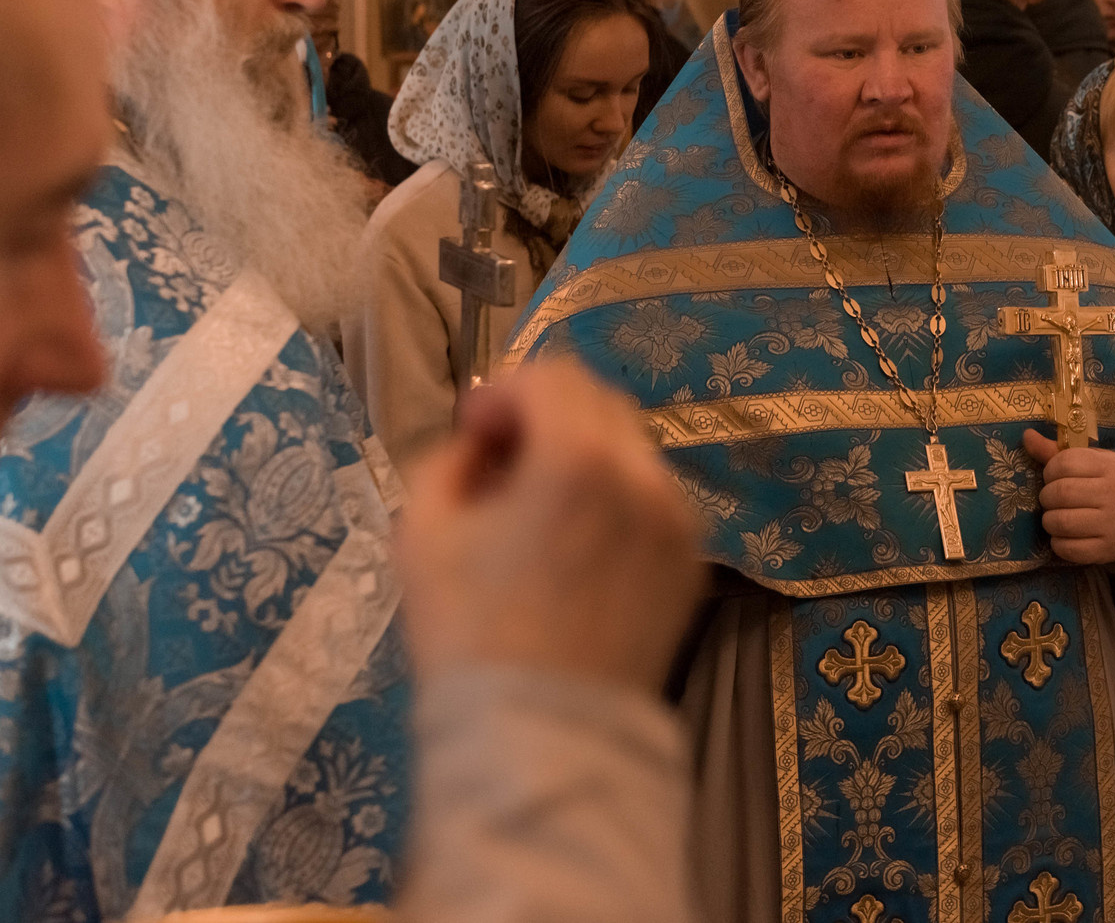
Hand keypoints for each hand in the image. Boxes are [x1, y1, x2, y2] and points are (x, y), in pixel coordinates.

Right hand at [397, 361, 703, 693]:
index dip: (504, 392)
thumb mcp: (422, 533)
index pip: (551, 378)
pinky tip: (576, 547)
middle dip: (547, 418)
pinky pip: (652, 500)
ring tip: (538, 510)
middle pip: (600, 404)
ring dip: (584, 456)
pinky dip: (616, 499)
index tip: (474, 429)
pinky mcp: (691, 561)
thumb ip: (451, 458)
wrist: (540, 736)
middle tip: (502, 463)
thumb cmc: (469, 635)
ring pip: (632, 451)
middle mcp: (644, 476)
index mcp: (579, 459)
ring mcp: (678, 520)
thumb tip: (485, 438)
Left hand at [1024, 430, 1114, 565]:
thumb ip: (1057, 452)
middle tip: (1050, 499)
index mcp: (1111, 467)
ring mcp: (1112, 525)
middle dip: (1046, 497)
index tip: (1052, 477)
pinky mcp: (1106, 551)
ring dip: (1049, 520)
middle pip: (1061, 493)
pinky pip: (1068, 549)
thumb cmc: (1108, 484)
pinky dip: (1058, 543)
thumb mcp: (1092, 462)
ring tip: (1055, 517)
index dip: (1050, 470)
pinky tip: (1063, 535)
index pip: (1065, 463)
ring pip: (1061, 522)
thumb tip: (1027, 436)